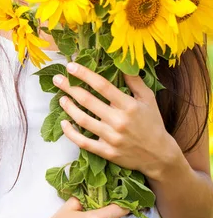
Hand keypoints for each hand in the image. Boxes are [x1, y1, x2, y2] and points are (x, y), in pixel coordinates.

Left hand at [52, 61, 173, 179]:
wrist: (159, 155)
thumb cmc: (153, 122)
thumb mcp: (148, 98)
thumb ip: (134, 80)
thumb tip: (122, 62)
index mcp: (129, 105)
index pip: (102, 86)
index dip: (85, 74)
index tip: (71, 66)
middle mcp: (119, 121)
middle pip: (88, 101)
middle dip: (70, 87)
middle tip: (58, 79)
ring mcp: (111, 138)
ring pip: (83, 120)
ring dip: (69, 107)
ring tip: (61, 98)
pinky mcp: (107, 152)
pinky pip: (83, 142)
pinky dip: (71, 133)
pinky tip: (64, 122)